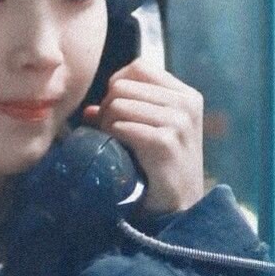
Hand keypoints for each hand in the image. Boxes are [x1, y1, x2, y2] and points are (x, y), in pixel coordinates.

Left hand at [84, 59, 203, 213]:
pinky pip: (121, 126)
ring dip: (108, 125)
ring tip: (118, 144)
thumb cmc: (160, 167)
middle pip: (121, 86)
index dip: (118, 85)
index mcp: (185, 94)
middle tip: (113, 133)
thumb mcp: (149, 132)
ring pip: (117, 105)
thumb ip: (124, 112)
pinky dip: (113, 138)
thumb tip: (88, 111)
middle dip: (108, 108)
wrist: (179, 208)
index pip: (138, 67)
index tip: (117, 111)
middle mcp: (186, 103)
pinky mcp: (166, 143)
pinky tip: (122, 153)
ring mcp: (179, 122)